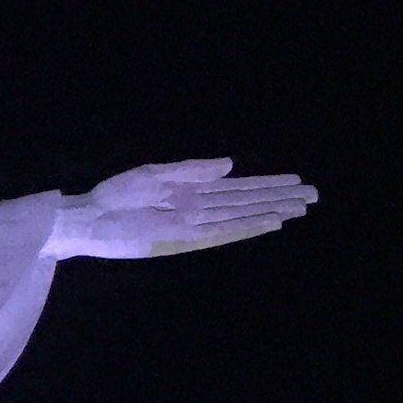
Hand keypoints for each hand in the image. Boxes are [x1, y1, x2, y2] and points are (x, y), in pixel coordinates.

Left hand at [46, 157, 316, 259]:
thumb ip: (193, 169)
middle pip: (247, 202)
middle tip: (313, 196)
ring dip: (271, 211)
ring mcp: (193, 224)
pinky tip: (267, 221)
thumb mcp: (155, 174)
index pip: (238, 188)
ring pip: (241, 216)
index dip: (267, 184)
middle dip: (279, 198)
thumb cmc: (115, 195)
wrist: (89, 217)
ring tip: (300, 207)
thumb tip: (232, 165)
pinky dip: (245, 226)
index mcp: (192, 192)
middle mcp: (198, 209)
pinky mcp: (182, 237)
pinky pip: (220, 231)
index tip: (295, 181)